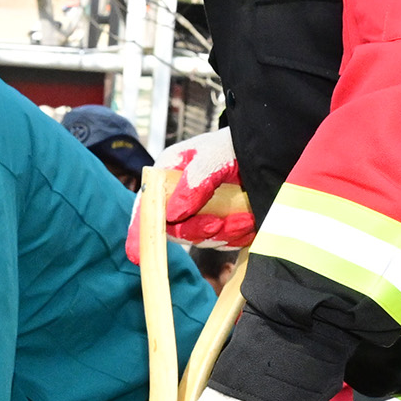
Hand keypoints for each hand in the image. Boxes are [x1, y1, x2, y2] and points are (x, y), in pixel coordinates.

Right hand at [127, 127, 252, 257]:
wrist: (264, 152)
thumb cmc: (233, 144)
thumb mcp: (213, 155)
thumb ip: (194, 180)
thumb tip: (172, 214)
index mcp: (167, 177)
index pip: (146, 206)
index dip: (139, 231)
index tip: (136, 255)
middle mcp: (179, 198)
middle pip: (174, 229)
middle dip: (196, 231)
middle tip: (218, 224)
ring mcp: (198, 214)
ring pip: (200, 239)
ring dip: (224, 233)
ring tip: (245, 217)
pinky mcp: (218, 225)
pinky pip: (222, 241)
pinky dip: (236, 235)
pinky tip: (248, 220)